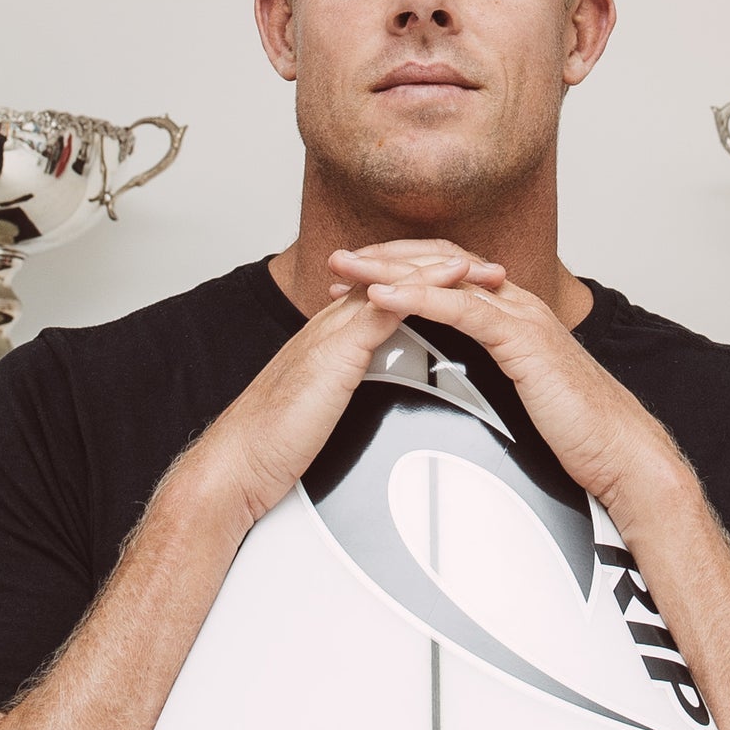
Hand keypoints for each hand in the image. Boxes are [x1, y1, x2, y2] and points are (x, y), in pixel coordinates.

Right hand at [183, 245, 489, 524]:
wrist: (238, 463)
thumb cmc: (275, 442)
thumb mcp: (323, 404)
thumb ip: (347, 386)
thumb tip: (374, 389)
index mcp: (332, 334)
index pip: (389, 290)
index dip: (429, 281)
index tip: (470, 284)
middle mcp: (332, 323)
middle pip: (396, 276)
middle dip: (445, 267)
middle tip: (490, 267)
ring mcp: (332, 332)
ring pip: (394, 283)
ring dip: (442, 271)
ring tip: (484, 268)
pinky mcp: (334, 352)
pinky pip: (383, 308)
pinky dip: (420, 290)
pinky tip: (450, 285)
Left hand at [352, 264, 691, 523]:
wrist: (621, 452)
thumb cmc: (575, 430)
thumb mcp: (518, 392)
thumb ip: (488, 372)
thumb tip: (455, 376)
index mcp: (510, 313)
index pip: (445, 273)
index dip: (397, 269)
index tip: (354, 279)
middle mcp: (514, 303)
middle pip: (438, 262)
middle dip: (384, 258)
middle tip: (336, 260)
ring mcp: (520, 316)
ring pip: (444, 278)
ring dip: (388, 271)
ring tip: (346, 270)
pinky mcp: (523, 339)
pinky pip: (462, 309)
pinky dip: (417, 299)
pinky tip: (381, 298)